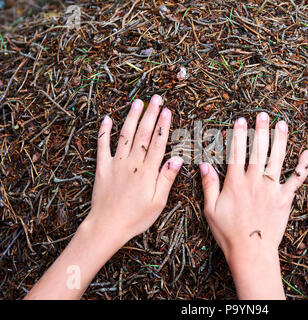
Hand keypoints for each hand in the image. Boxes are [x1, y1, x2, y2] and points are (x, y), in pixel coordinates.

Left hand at [25, 95, 181, 298]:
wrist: (107, 226)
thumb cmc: (136, 218)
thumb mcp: (157, 203)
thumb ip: (166, 179)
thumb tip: (177, 159)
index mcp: (147, 171)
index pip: (158, 143)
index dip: (163, 125)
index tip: (167, 110)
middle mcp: (132, 163)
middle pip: (143, 134)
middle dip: (150, 114)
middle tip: (156, 98)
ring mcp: (116, 163)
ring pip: (125, 135)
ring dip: (131, 117)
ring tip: (137, 102)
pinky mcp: (102, 168)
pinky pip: (102, 146)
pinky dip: (104, 132)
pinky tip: (107, 119)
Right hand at [199, 112, 307, 298]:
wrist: (251, 252)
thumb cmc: (228, 233)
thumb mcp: (211, 210)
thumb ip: (209, 185)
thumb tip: (203, 164)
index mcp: (235, 183)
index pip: (236, 152)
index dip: (238, 134)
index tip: (240, 120)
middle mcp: (254, 181)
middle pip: (258, 150)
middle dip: (260, 130)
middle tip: (263, 114)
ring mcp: (272, 189)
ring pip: (277, 159)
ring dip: (280, 140)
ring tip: (282, 124)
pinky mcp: (285, 199)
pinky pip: (296, 180)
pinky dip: (303, 166)